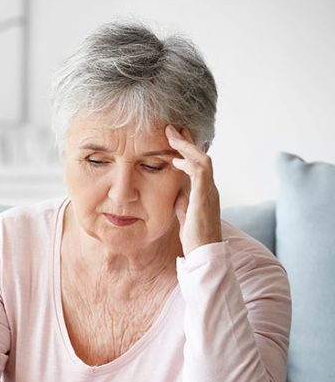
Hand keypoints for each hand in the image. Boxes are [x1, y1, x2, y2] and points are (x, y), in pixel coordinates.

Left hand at [165, 125, 222, 255]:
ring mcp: (210, 191)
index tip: (174, 140)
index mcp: (205, 192)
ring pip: (203, 160)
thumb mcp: (185, 215)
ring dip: (187, 147)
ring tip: (172, 136)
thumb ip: (182, 203)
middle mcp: (210, 188)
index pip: (198, 165)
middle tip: (172, 128)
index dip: (187, 151)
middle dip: (187, 142)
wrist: (204, 253)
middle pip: (202, 157)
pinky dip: (189, 162)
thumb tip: (177, 194)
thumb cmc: (195, 237)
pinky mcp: (205, 197)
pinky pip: (201, 173)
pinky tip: (176, 158)